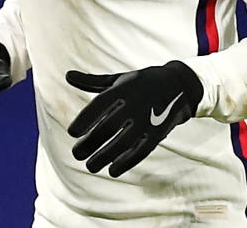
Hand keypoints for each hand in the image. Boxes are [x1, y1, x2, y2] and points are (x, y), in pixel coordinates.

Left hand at [66, 61, 202, 176]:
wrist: (179, 85)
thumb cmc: (141, 82)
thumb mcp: (118, 79)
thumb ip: (92, 81)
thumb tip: (67, 76)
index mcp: (123, 89)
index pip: (100, 104)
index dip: (85, 119)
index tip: (72, 132)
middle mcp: (134, 104)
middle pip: (109, 127)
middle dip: (91, 143)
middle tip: (76, 154)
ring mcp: (147, 119)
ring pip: (124, 142)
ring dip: (105, 157)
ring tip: (90, 166)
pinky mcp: (157, 133)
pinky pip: (141, 150)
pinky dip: (127, 162)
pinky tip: (112, 171)